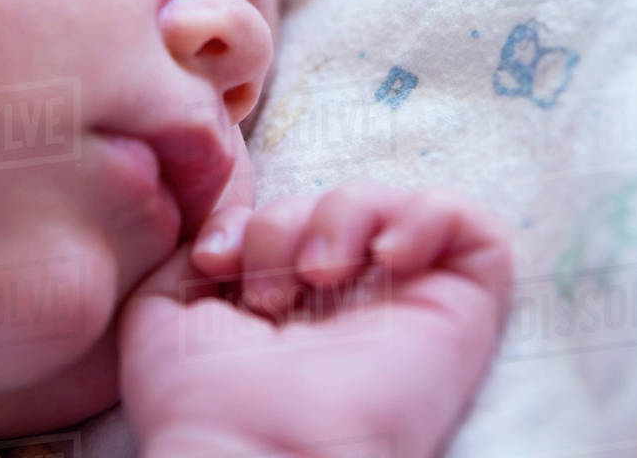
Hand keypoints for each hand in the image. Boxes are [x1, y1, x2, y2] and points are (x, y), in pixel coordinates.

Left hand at [119, 183, 512, 457]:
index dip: (250, 218)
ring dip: (346, 215)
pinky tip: (386, 254)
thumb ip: (189, 257)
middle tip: (269, 290)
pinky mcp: (463, 312)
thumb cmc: (203, 403)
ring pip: (400, 205)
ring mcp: (410, 306)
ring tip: (319, 274)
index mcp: (294, 306)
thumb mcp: (164, 312)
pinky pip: (473, 227)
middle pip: (337, 204)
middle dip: (288, 221)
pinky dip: (428, 215)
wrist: (253, 453)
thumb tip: (222, 231)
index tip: (217, 261)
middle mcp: (356, 304)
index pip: (291, 218)